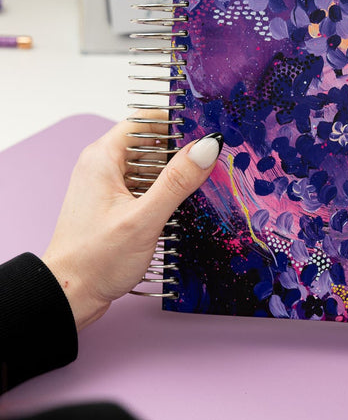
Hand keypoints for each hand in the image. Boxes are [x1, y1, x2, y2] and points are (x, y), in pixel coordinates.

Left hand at [42, 114, 221, 330]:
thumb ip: (178, 181)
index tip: (203, 134)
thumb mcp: (144, 218)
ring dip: (174, 175)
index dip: (175, 124)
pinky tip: (180, 206)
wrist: (68, 297)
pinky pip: (145, 187)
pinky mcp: (114, 205)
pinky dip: (164, 192)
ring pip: (150, 167)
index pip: (145, 121)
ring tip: (198, 187)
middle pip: (150, 144)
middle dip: (180, 153)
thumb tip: (207, 147)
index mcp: (103, 158)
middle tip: (208, 165)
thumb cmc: (95, 260)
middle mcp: (103, 166)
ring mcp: (108, 187)